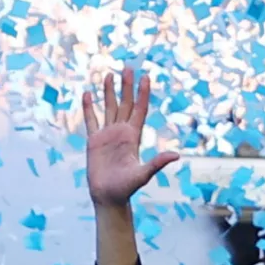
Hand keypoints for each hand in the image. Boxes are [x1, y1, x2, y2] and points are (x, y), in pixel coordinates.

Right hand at [81, 64, 180, 207]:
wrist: (108, 196)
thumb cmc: (126, 188)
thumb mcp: (143, 174)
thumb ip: (157, 163)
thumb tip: (176, 155)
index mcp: (133, 136)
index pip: (139, 110)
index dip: (142, 94)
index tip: (146, 77)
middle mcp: (121, 132)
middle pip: (125, 104)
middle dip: (126, 86)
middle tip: (128, 67)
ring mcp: (107, 135)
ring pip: (109, 108)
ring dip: (109, 92)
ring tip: (109, 75)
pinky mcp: (93, 141)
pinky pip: (91, 121)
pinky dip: (89, 108)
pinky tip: (88, 95)